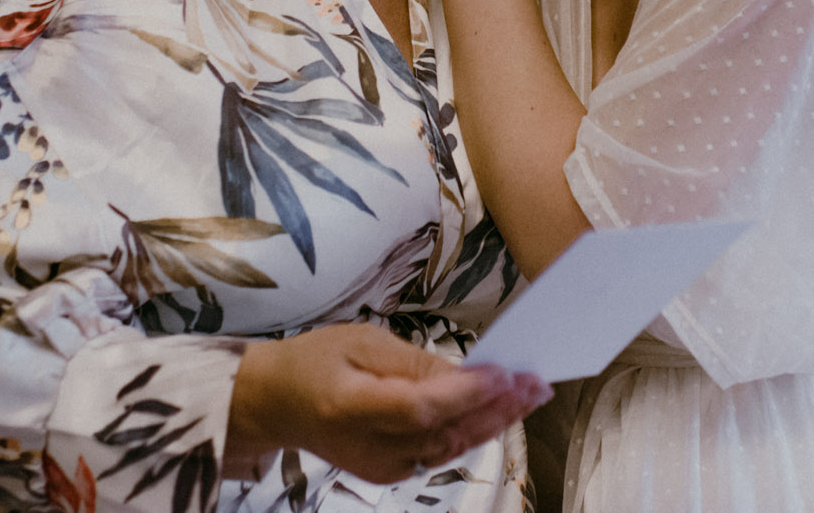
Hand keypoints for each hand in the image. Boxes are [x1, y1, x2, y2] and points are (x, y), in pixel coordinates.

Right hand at [226, 323, 550, 482]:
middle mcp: (366, 446)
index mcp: (348, 405)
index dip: (465, 394)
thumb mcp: (360, 341)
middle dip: (497, 408)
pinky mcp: (389, 473)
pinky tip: (497, 411)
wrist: (278, 403)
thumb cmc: (316, 362)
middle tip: (535, 383)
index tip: (504, 372)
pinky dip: (470, 432)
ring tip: (529, 394)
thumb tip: (465, 372)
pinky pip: (439, 454)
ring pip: (449, 448)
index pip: (419, 407)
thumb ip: (412, 361)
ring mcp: (379, 466)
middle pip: (444, 433)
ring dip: (493, 421)